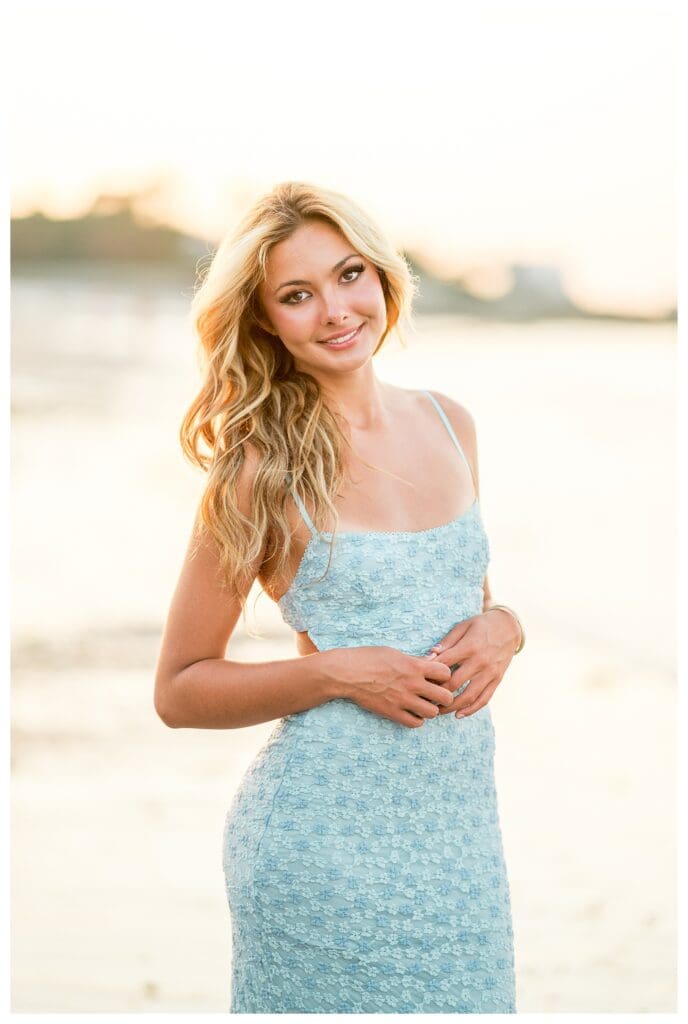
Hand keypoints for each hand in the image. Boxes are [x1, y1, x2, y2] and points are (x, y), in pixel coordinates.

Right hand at [331, 645, 454, 727]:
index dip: (444, 675)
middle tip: (436, 694)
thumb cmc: (369, 658)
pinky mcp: (392, 713)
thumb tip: (431, 661)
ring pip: (433, 712)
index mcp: (414, 666)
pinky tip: (411, 712)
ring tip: (423, 704)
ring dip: (431, 709)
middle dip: (444, 695)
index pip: (446, 673)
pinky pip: (415, 723)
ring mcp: (403, 700)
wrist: (347, 673)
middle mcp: (412, 684)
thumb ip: (415, 660)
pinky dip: (417, 719)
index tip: (437, 677)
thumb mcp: (395, 652)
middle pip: (445, 696)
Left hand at [424, 609, 519, 718]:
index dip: (430, 673)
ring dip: (451, 707)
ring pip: (468, 696)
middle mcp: (480, 662)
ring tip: (437, 711)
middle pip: (454, 683)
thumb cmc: (481, 625)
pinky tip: (458, 714)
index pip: (444, 664)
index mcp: (469, 646)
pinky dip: (471, 710)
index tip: (418, 679)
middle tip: (424, 698)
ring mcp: (490, 673)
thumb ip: (447, 641)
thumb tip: (430, 654)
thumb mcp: (463, 626)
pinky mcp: (497, 680)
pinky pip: (484, 699)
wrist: (509, 627)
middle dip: (437, 693)